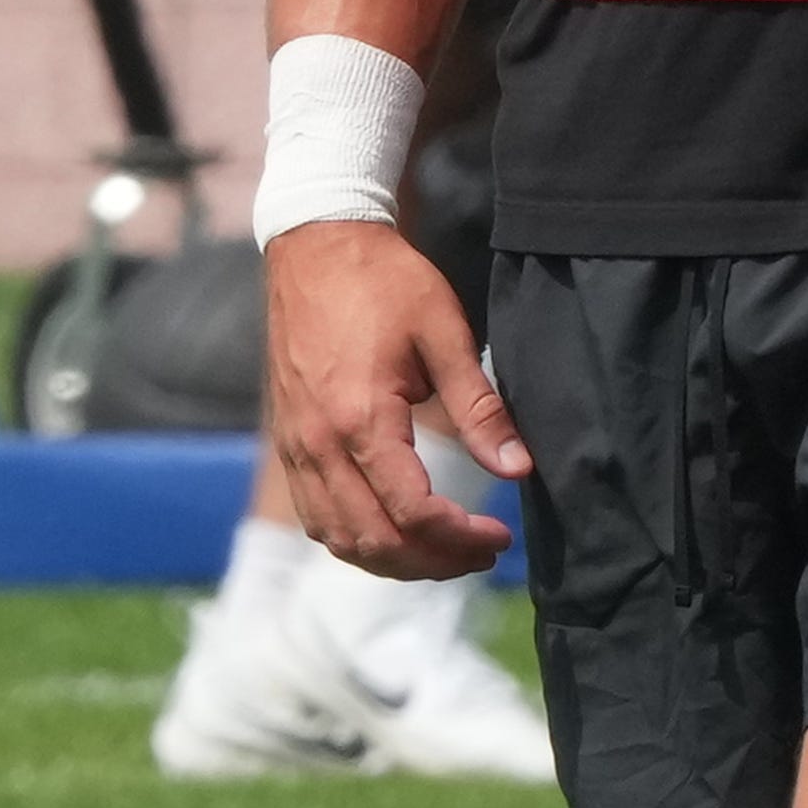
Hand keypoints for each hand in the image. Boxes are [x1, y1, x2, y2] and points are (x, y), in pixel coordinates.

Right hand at [266, 221, 526, 577]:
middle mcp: (318, 446)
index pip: (410, 511)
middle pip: (373, 539)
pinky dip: (356, 539)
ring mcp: (296, 449)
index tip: (500, 536)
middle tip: (482, 554)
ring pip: (338, 538)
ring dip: (393, 560)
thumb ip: (481, 408)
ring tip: (447, 553)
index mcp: (360, 421)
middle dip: (432, 561)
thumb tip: (519, 468)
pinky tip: (395, 533)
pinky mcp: (289, 444)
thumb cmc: (386, 283)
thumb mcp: (446, 335)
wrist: (318, 246)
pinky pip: (318, 516)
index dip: (459, 537)